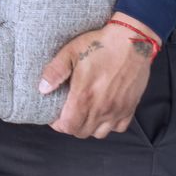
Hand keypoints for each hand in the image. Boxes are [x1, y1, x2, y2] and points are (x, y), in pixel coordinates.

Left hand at [38, 11, 157, 137]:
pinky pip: (119, 127)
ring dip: (89, 127)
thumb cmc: (100, 45)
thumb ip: (55, 71)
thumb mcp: (70, 52)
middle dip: (70, 126)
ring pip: (100, 133)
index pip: (68, 126)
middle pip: (82, 132)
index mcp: (85, 96)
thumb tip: (42, 89)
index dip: (58, 124)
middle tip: (66, 113)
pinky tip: (102, 112)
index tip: (54, 116)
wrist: (133, 41)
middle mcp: (102, 107)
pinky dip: (109, 125)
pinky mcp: (131, 107)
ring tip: (83, 114)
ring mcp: (118, 109)